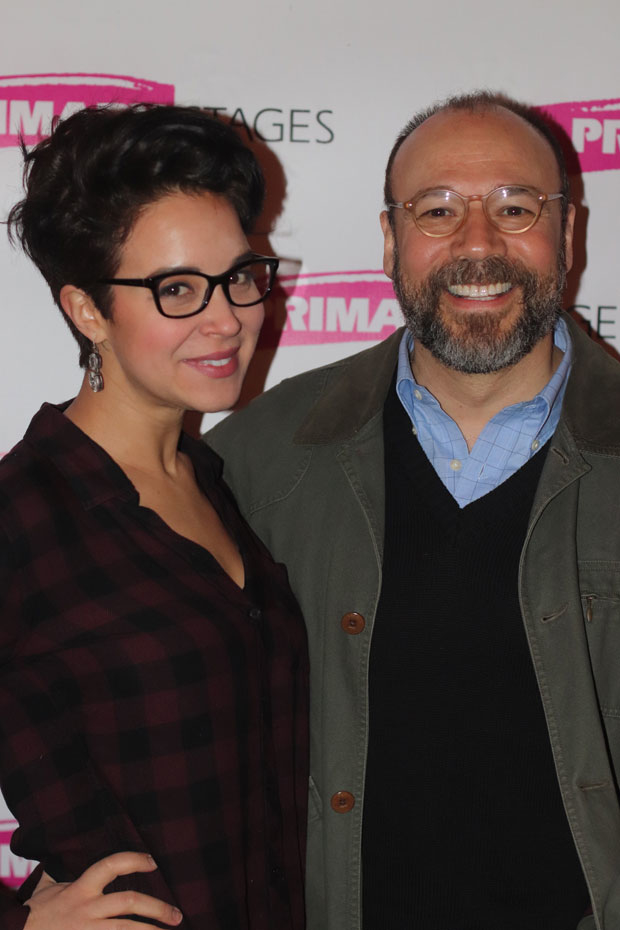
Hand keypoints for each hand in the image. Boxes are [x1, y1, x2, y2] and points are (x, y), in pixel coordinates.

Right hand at [23, 851, 182, 928]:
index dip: (134, 860)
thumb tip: (63, 854)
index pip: (110, 865)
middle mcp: (86, 909)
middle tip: (177, 914)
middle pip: (129, 902)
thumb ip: (61, 872)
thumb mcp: (47, 889)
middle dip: (157, 908)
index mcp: (80, 889)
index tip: (153, 862)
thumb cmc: (35, 914)